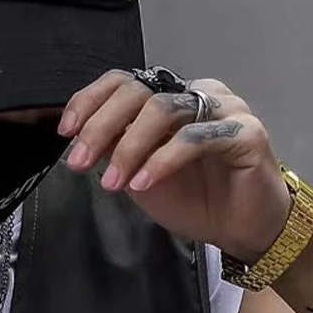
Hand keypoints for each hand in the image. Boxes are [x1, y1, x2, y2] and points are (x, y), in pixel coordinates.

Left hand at [57, 69, 294, 264]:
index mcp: (172, 99)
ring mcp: (224, 110)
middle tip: (79, 163)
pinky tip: (142, 183)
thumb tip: (79, 139)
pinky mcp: (246, 133)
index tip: (67, 131)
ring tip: (112, 184)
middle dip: (101, 127)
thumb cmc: (198, 200)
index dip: (91, 101)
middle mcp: (197, 95)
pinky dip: (162, 160)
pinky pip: (195, 138)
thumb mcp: (142, 176)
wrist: (244, 229)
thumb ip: (117, 152)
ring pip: (164, 110)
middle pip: (139, 93)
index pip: (124, 82)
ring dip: (128, 147)